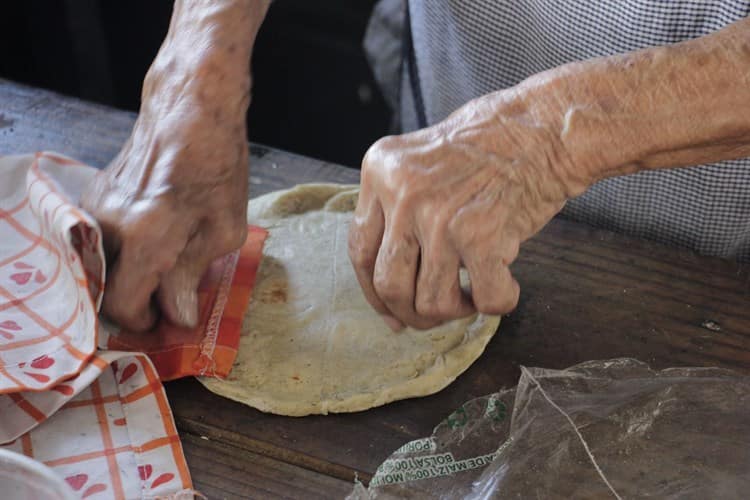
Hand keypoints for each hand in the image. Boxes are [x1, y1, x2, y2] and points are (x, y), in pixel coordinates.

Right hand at [81, 68, 249, 331]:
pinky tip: (150, 242)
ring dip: (126, 276)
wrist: (191, 108)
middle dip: (132, 303)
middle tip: (162, 302)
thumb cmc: (218, 166)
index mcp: (147, 236)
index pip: (124, 304)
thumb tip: (179, 318)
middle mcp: (111, 225)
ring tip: (161, 269)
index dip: (143, 321)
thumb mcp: (224, 229)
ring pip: (100, 264)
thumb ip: (192, 276)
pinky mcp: (94, 194)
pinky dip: (121, 251)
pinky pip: (99, 238)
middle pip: (104, 289)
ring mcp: (96, 207)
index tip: (165, 319)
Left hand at [348, 86, 586, 329]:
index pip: (360, 251)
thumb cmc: (490, 145)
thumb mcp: (419, 163)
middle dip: (412, 313)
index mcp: (381, 172)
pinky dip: (498, 301)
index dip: (374, 293)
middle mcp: (403, 194)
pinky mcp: (481, 236)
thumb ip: (398, 213)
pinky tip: (506, 283)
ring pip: (432, 303)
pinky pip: (484, 300)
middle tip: (436, 314)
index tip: (390, 311)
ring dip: (456, 311)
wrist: (545, 126)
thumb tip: (391, 290)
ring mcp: (440, 217)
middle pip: (390, 285)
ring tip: (473, 294)